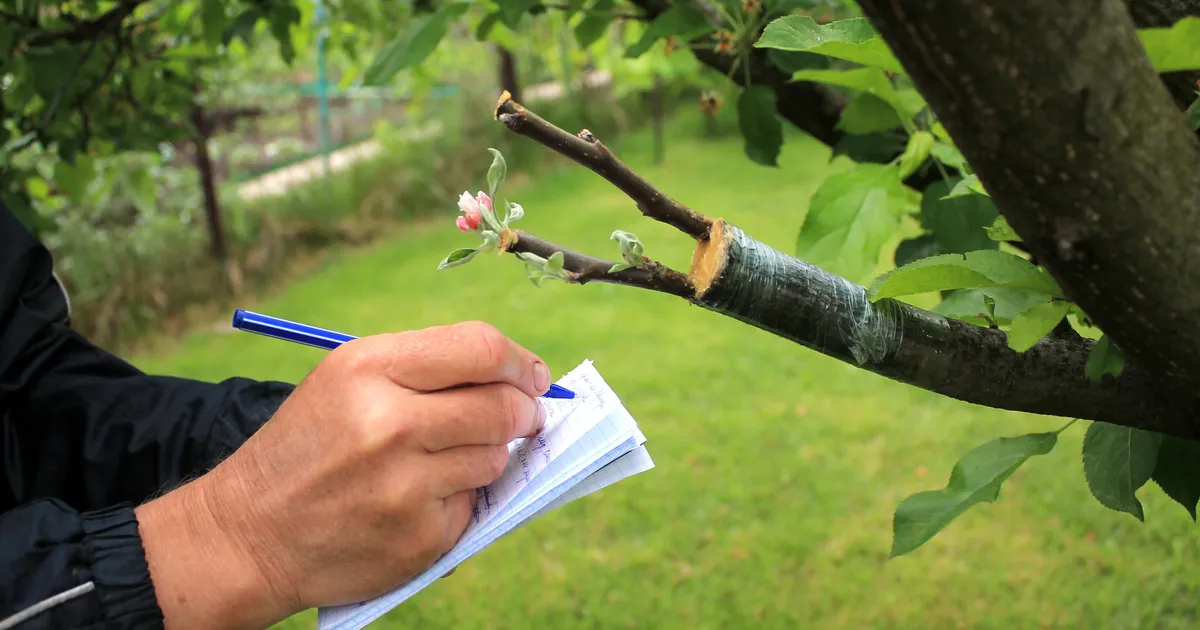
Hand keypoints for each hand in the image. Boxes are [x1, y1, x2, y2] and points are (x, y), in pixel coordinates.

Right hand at [135, 321, 550, 629]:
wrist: (247, 534)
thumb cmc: (309, 446)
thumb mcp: (347, 380)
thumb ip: (427, 368)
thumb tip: (520, 376)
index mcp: (368, 369)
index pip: (481, 349)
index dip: (519, 362)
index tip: (531, 375)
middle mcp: (388, 424)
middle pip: (501, 406)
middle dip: (524, 410)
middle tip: (524, 415)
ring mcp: (405, 485)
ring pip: (495, 457)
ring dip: (490, 455)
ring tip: (448, 458)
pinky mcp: (419, 536)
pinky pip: (473, 504)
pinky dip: (460, 498)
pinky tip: (420, 499)